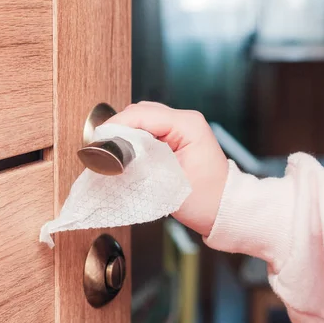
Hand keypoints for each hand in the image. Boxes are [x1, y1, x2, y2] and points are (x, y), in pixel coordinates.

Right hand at [107, 102, 228, 236]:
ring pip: (142, 119)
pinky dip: (134, 138)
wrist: (225, 209)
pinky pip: (148, 129)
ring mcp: (181, 126)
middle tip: (101, 148)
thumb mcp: (169, 183)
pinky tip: (125, 153)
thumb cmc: (206, 200)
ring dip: (125, 133)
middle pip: (140, 112)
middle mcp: (185, 120)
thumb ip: (141, 164)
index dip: (116, 126)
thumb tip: (116, 157)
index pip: (142, 114)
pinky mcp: (176, 136)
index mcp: (187, 125)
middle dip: (118, 128)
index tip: (98, 141)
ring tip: (111, 152)